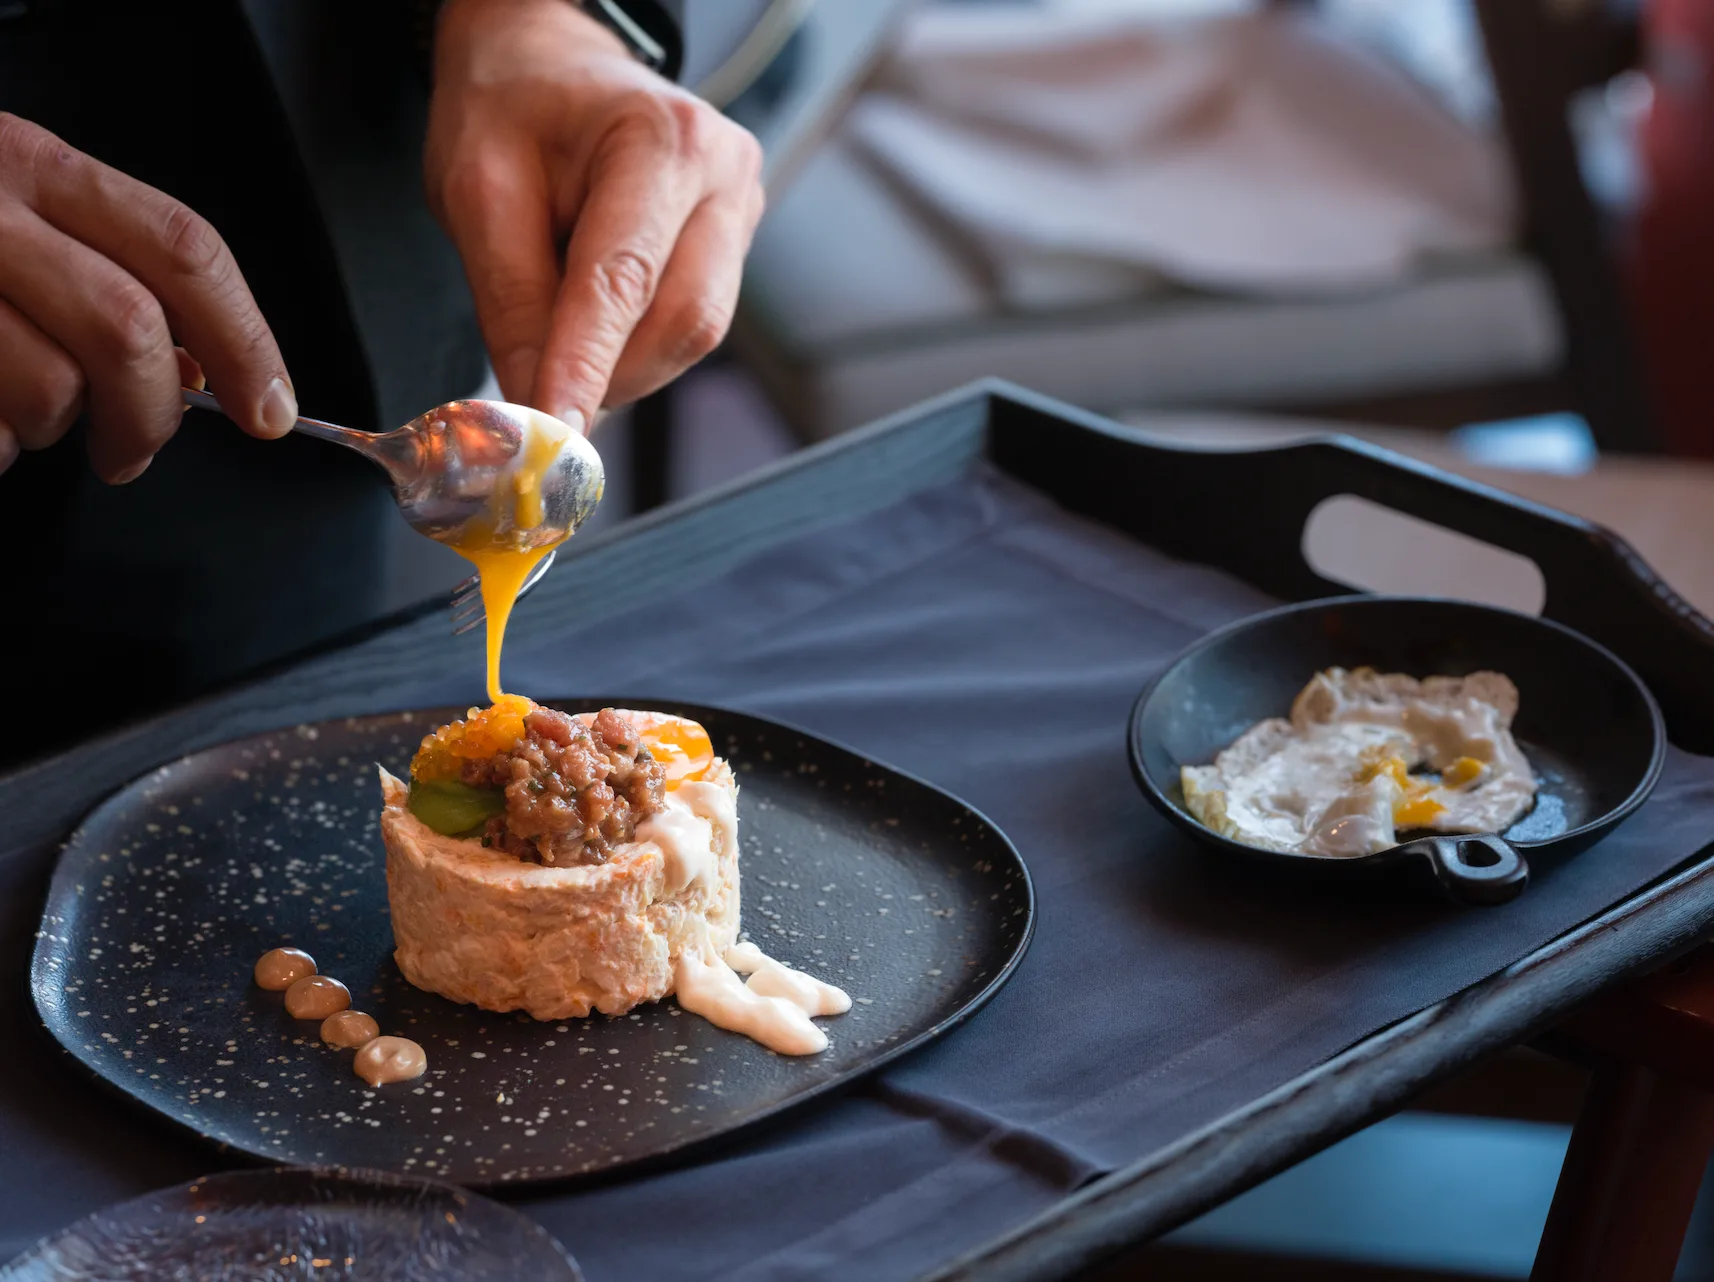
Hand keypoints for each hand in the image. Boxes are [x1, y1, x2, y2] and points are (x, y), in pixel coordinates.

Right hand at [0, 114, 294, 481]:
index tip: (270, 407)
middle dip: (149, 415)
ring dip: (51, 432)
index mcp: (34, 165)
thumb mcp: (17, 217)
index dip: (247, 339)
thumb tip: (204, 369)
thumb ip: (107, 273)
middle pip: (128, 327)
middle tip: (132, 451)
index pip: (185, 249)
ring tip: (20, 419)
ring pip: (48, 389)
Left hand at [426, 0, 764, 429]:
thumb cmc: (511, 105)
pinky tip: (593, 315)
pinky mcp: (735, 243)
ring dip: (620, 361)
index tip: (556, 435)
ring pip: (692, 336)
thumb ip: (509, 301)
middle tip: (539, 395)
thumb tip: (533, 408)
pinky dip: (634, 343)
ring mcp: (742, 210)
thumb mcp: (477, 188)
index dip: (587, 367)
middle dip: (608, 373)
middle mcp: (724, 174)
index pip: (624, 281)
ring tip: (559, 328)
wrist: (550, 60)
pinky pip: (690, 324)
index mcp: (662, 139)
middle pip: (682, 322)